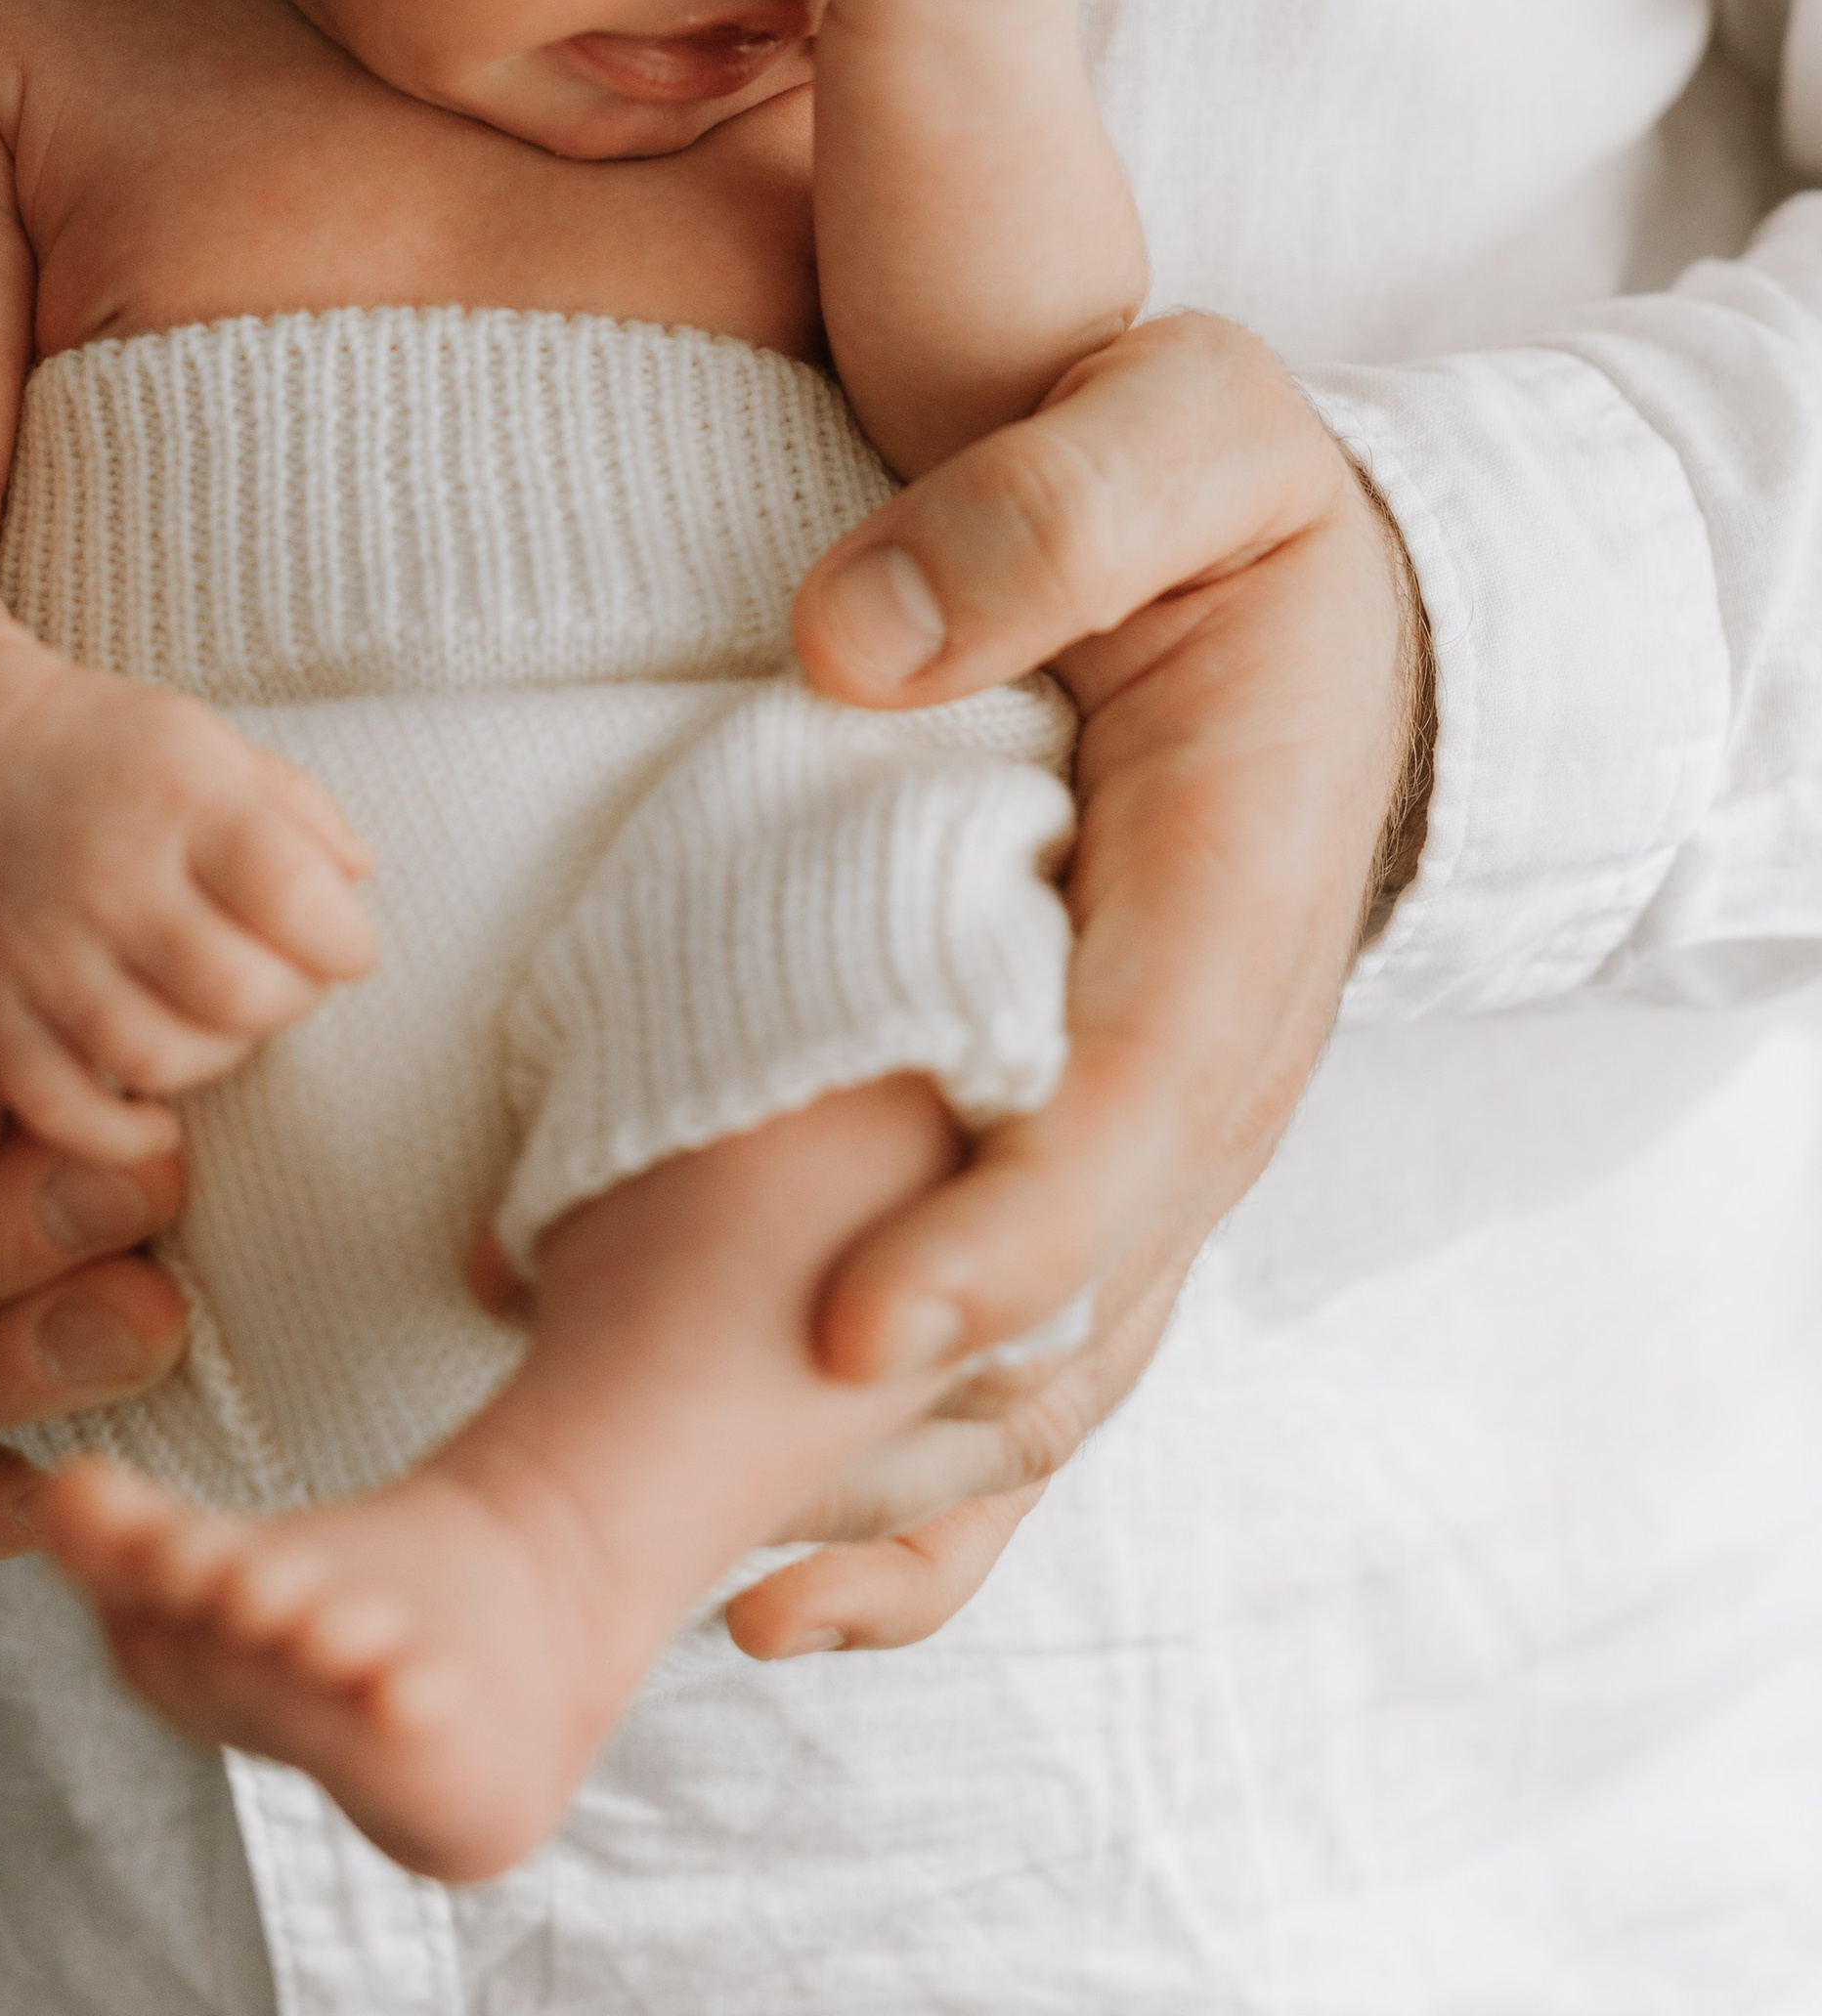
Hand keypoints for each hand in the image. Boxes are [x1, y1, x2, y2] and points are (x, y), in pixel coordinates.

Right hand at [0, 665, 376, 1161]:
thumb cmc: (103, 749)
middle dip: (294, 1001)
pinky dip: (119, 1132)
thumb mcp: (210, 742)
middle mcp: (109, 875)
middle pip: (238, 990)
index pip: (292, 891)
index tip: (349, 945)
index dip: (345, 939)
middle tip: (290, 980)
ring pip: (159, 1055)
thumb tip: (360, 879)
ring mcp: (41, 948)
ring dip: (221, 1055)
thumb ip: (297, 810)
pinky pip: (59, 1104)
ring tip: (226, 1019)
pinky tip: (158, 1113)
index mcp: (179, 798)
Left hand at [730, 310, 1430, 1661]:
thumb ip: (1041, 516)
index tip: (846, 1324)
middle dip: (917, 1424)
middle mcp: (1212, 1057)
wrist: (1303, 573)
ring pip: (1061, 1368)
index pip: (1128, 1112)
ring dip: (907, 1490)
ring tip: (721, 1585)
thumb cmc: (1224, 497)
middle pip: (1089, 1296)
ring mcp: (1160, 1129)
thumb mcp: (1176, 428)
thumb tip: (848, 648)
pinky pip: (1038, 1352)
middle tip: (715, 1514)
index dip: (1001, 1237)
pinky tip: (787, 1588)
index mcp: (1230, 896)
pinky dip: (933, 1486)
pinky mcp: (1095, 1152)